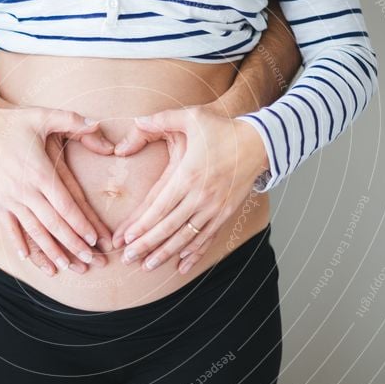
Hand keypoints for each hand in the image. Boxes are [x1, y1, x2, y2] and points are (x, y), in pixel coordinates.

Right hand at [0, 106, 114, 274]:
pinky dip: (19, 244)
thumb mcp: (42, 115)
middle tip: (90, 261)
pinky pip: (9, 228)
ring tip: (65, 268)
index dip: (81, 225)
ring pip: (34, 231)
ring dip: (50, 251)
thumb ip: (72, 120)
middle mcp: (25, 191)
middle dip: (73, 245)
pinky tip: (29, 259)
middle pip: (53, 224)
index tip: (95, 240)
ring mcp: (9, 199)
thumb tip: (97, 124)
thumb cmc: (10, 122)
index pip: (66, 206)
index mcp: (41, 173)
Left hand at [111, 105, 267, 273]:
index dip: (141, 225)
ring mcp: (214, 207)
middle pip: (168, 227)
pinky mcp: (225, 213)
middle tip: (128, 258)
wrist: (259, 141)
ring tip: (147, 266)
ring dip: (166, 254)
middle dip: (146, 245)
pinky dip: (194, 253)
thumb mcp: (191, 117)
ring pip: (186, 237)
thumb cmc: (222, 129)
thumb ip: (160, 119)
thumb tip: (135, 120)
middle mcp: (200, 196)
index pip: (159, 207)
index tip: (125, 239)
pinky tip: (181, 265)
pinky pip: (207, 237)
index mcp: (187, 175)